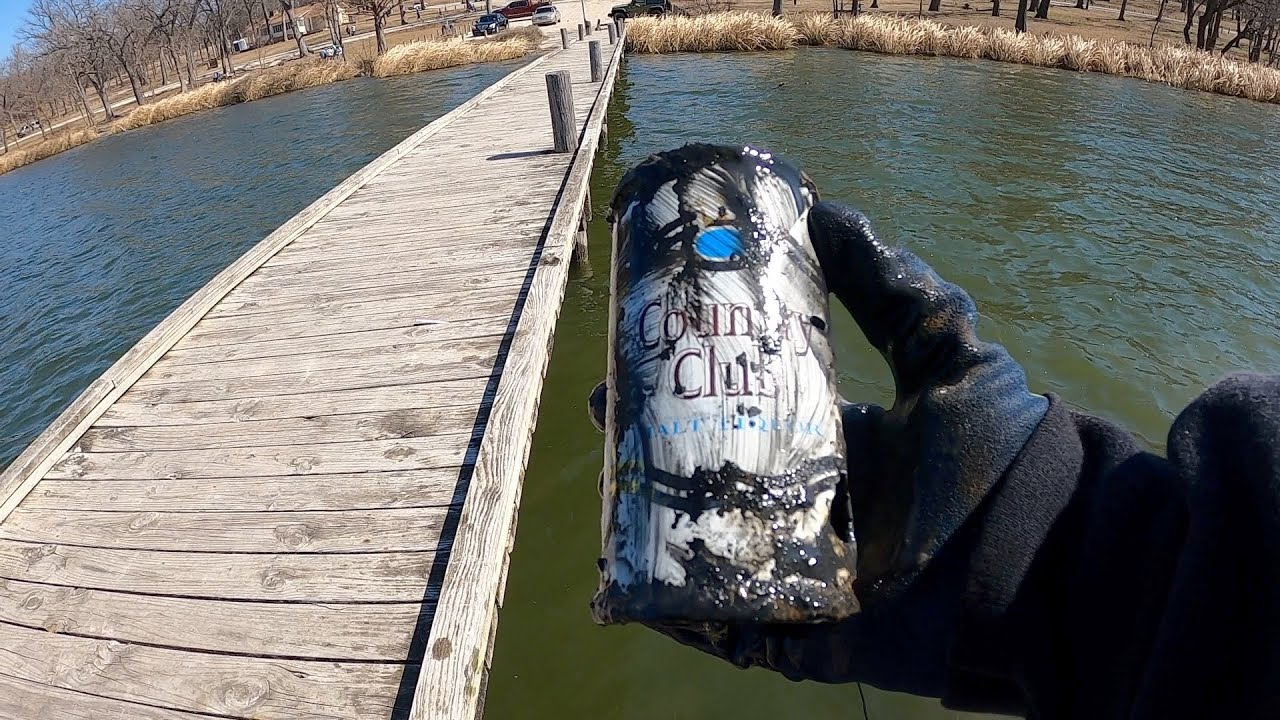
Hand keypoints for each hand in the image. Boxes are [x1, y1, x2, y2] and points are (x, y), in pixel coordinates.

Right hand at [588, 202, 1046, 688]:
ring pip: (710, 547)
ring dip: (654, 523)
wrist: (1048, 558)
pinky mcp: (807, 635)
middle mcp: (815, 503)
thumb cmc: (1004, 454)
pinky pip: (729, 628)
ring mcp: (805, 572)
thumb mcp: (947, 352)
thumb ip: (892, 287)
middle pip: (717, 474)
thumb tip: (827, 207)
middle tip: (609, 410)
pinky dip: (681, 611)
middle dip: (658, 446)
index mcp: (839, 444)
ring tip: (609, 488)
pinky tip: (634, 578)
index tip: (645, 349)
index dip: (697, 384)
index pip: (751, 410)